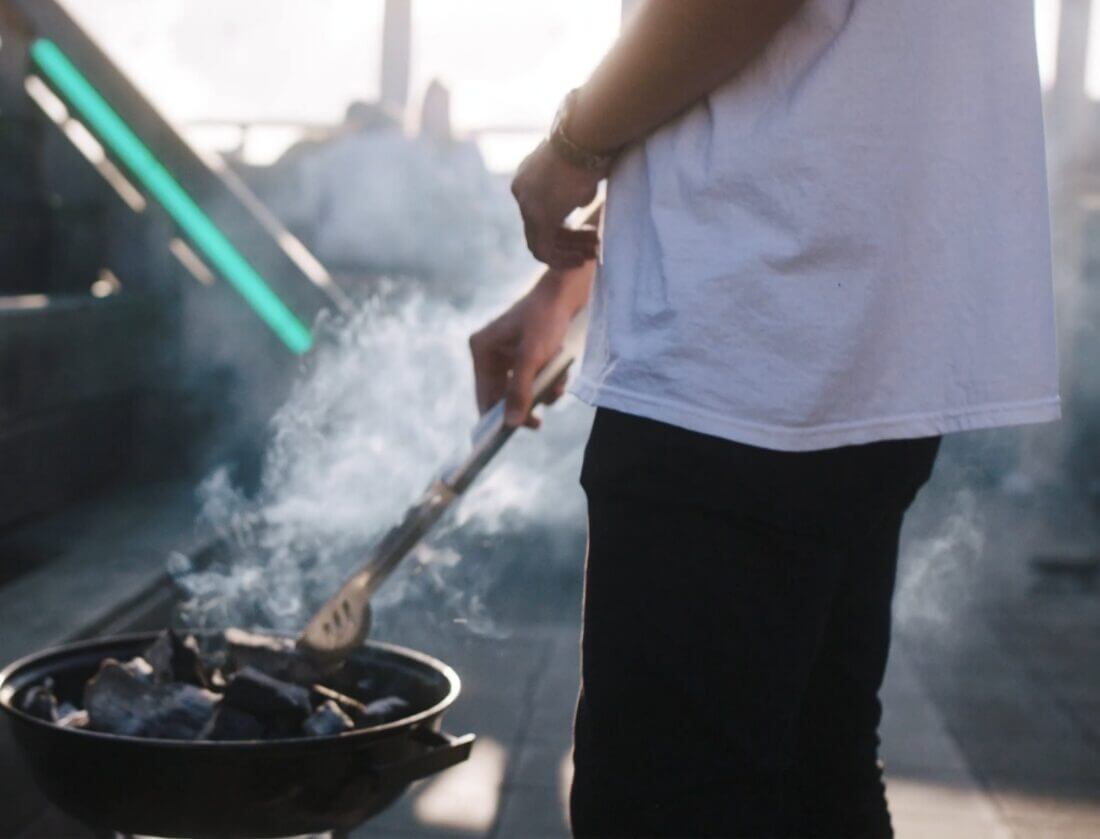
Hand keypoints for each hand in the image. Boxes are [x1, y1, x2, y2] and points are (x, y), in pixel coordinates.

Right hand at [469, 264, 595, 427]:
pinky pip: (536, 379)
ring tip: (557, 383)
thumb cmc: (546, 318)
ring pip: (524, 389)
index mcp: (482, 350)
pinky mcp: (529, 354)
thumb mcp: (532, 358)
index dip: (495, 417)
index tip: (506, 437)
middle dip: (527, 402)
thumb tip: (511, 424)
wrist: (569, 291)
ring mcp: (511, 354)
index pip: (484, 395)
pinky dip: (550, 380)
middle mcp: (492, 353)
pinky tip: (561, 371)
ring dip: (543, 392)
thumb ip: (520, 390)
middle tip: (537, 423)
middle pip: (504, 395)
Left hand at [511, 141, 601, 269]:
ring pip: (541, 240)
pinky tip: (580, 260)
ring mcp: (527, 205)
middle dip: (568, 240)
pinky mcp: (537, 217)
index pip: (541, 209)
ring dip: (567, 250)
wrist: (587, 137)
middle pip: (541, 226)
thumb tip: (579, 204)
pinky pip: (542, 249)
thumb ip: (575, 189)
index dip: (564, 225)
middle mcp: (522, 191)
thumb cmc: (591, 146)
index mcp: (528, 176)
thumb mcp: (580, 169)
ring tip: (592, 253)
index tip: (586, 231)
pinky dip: (560, 258)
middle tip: (592, 246)